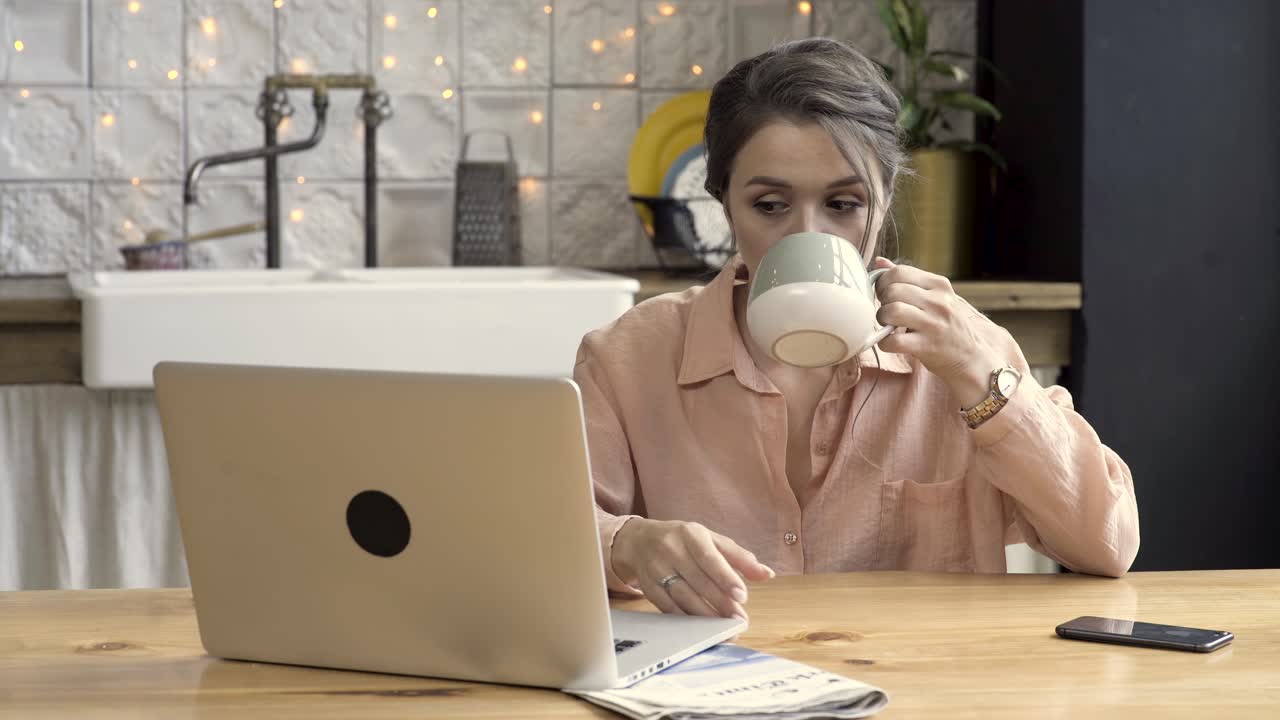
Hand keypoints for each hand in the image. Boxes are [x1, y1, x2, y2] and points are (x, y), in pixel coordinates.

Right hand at [611, 518, 774, 620]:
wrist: (640, 541)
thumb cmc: (684, 541)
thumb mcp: (712, 540)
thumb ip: (740, 557)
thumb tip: (766, 574)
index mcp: (690, 534)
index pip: (709, 557)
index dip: (725, 577)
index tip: (742, 596)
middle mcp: (670, 549)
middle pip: (697, 580)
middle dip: (720, 602)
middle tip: (738, 619)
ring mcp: (656, 569)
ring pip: (683, 596)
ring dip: (705, 615)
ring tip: (725, 627)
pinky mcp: (648, 587)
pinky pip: (668, 607)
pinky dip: (687, 619)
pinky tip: (702, 628)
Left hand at [873, 257, 1007, 407]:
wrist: (971, 357)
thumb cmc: (947, 325)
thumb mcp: (935, 296)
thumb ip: (908, 279)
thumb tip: (880, 262)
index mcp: (939, 284)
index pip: (899, 271)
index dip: (883, 282)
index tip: (884, 294)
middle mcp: (938, 301)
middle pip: (892, 290)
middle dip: (882, 301)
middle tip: (887, 312)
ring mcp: (934, 323)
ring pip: (892, 310)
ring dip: (882, 319)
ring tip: (888, 326)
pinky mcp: (927, 345)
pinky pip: (894, 341)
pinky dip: (885, 343)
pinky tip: (890, 342)